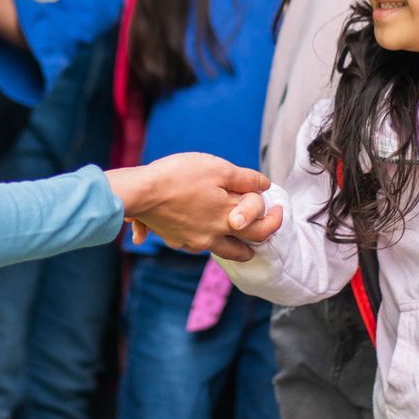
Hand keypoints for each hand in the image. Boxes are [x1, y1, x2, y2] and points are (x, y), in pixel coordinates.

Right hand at [106, 153, 283, 262]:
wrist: (141, 193)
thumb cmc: (180, 176)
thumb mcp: (219, 168)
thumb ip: (245, 179)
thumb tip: (265, 185)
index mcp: (228, 219)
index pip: (261, 229)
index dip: (273, 220)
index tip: (278, 210)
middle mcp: (213, 237)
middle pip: (242, 250)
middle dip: (256, 242)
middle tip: (262, 231)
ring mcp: (192, 242)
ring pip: (219, 250)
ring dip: (231, 244)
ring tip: (232, 232)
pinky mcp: (175, 240)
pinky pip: (194, 243)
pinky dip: (202, 237)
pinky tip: (197, 225)